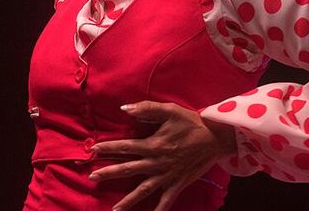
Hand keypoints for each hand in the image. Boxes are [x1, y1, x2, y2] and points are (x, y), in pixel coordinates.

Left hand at [88, 101, 237, 210]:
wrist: (216, 138)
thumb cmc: (191, 123)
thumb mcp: (169, 110)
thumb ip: (147, 109)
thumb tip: (125, 108)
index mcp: (153, 145)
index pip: (125, 147)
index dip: (108, 147)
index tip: (93, 149)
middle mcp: (157, 162)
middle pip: (129, 169)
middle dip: (109, 174)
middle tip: (92, 178)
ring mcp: (167, 175)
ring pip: (144, 190)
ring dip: (129, 200)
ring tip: (115, 210)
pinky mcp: (178, 183)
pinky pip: (167, 200)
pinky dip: (160, 209)